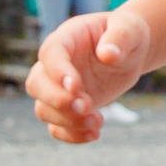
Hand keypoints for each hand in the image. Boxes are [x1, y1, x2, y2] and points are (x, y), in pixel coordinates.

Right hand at [29, 5, 151, 141]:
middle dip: (57, 100)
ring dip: (67, 121)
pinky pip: (56, 127)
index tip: (75, 87)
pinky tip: (94, 133)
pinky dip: (71, 135)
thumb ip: (120, 37)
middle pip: (35, 84)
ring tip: (98, 121)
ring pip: (44, 109)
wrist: (129, 53)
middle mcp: (55, 65)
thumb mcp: (130, 29)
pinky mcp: (67, 108)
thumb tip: (108, 54)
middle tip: (86, 106)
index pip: (51, 53)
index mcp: (67, 38)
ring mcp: (58, 88)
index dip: (58, 71)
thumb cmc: (127, 35)